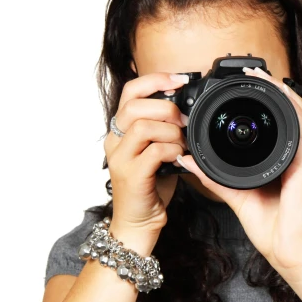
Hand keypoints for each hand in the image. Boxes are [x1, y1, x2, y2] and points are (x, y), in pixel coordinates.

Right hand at [104, 71, 189, 241]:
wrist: (138, 222)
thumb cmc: (149, 187)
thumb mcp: (156, 151)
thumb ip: (163, 130)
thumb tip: (186, 109)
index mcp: (120, 130)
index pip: (130, 91)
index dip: (155, 79)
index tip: (180, 80)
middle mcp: (114, 141)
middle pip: (134, 105)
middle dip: (166, 107)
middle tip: (184, 120)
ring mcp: (120, 159)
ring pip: (144, 126)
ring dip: (171, 132)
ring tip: (182, 143)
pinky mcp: (131, 176)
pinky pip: (154, 151)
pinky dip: (173, 151)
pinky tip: (180, 158)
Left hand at [174, 66, 301, 282]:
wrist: (290, 253)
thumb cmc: (273, 230)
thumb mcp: (237, 197)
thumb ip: (215, 179)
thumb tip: (191, 161)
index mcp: (281, 163)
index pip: (275, 125)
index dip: (263, 103)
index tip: (241, 88)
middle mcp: (296, 157)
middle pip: (290, 112)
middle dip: (273, 90)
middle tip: (252, 72)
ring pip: (300, 114)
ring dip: (283, 92)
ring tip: (263, 76)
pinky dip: (294, 110)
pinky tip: (282, 96)